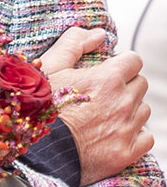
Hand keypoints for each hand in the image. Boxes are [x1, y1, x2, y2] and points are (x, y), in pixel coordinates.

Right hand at [41, 34, 151, 186]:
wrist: (39, 151)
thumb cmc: (40, 106)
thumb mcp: (50, 67)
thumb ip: (74, 43)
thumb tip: (98, 34)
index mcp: (107, 78)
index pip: (134, 61)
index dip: (121, 63)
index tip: (109, 70)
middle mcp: (123, 102)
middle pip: (140, 84)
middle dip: (126, 85)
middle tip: (103, 93)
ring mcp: (127, 128)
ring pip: (143, 110)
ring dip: (130, 109)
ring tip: (105, 114)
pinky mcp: (127, 152)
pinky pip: (146, 137)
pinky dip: (135, 134)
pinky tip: (115, 133)